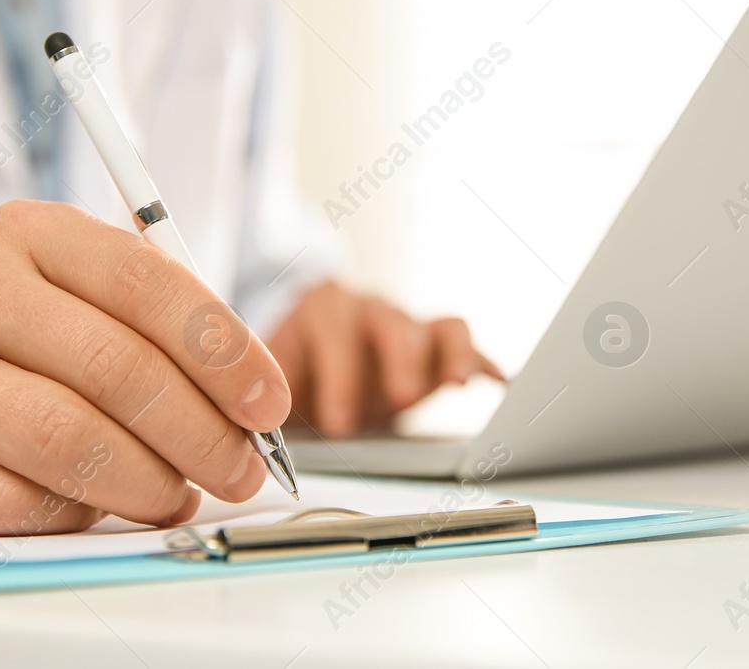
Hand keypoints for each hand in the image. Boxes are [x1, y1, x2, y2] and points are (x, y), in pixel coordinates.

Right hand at [0, 201, 292, 534]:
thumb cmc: (11, 347)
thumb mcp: (83, 302)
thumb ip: (163, 330)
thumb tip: (255, 400)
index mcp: (29, 231)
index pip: (147, 283)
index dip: (223, 352)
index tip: (269, 406)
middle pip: (115, 367)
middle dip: (199, 432)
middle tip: (239, 470)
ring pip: (64, 438)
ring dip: (144, 482)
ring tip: (174, 497)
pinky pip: (7, 499)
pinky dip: (70, 515)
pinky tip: (93, 509)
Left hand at [265, 282, 502, 436]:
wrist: (307, 363)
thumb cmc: (291, 375)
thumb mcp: (269, 385)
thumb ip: (264, 403)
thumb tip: (251, 440)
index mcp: (321, 309)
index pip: (332, 327)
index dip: (338, 373)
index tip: (337, 420)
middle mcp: (369, 309)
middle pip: (391, 321)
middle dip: (396, 360)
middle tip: (397, 399)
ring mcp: (408, 324)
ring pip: (438, 326)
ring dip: (449, 354)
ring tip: (455, 383)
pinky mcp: (436, 345)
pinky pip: (464, 344)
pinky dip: (481, 362)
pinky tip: (496, 384)